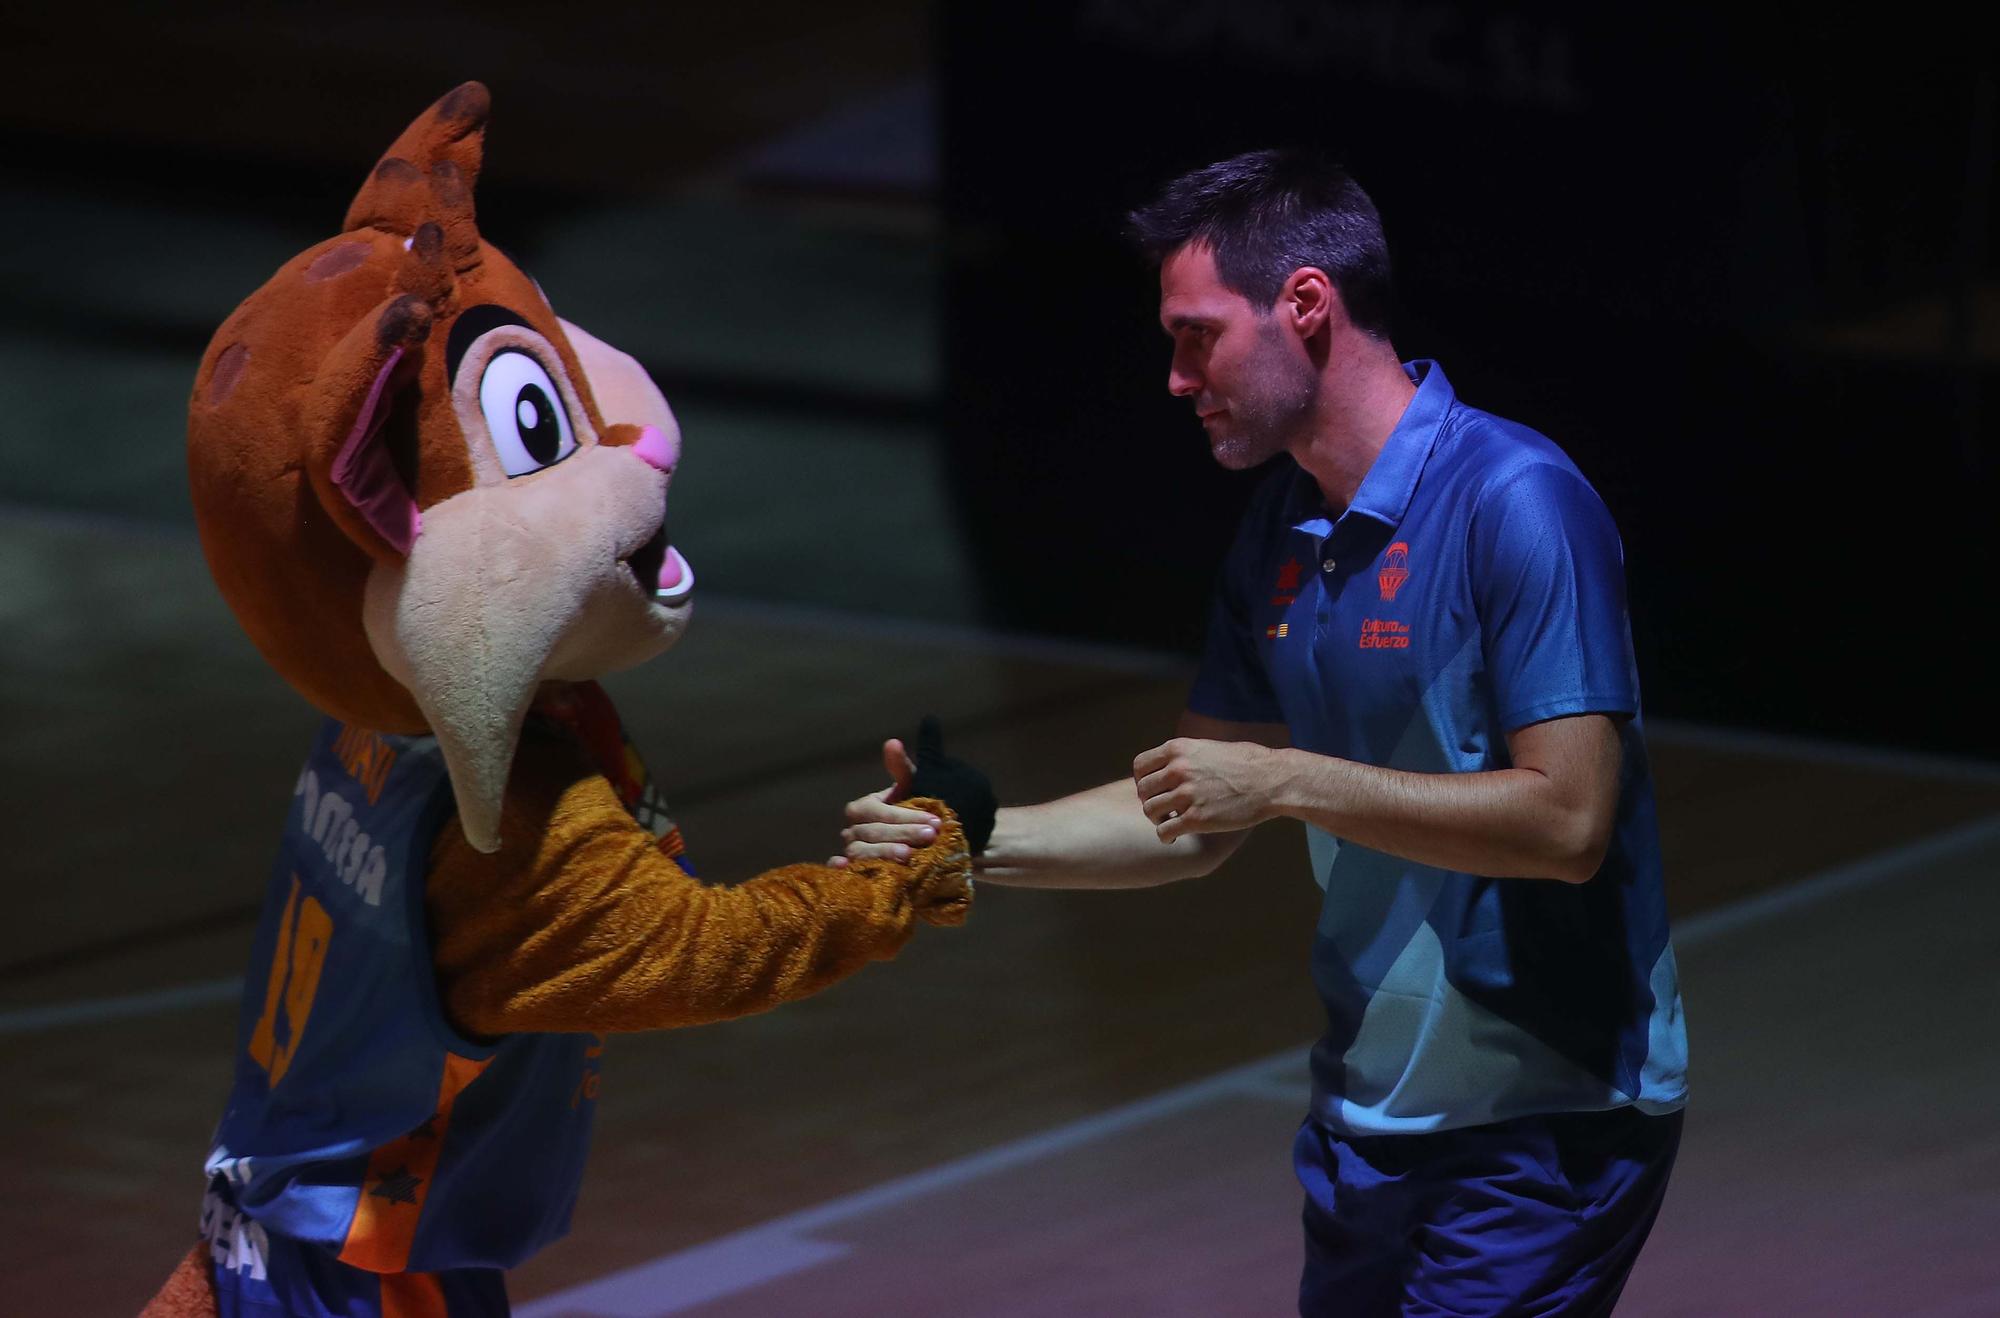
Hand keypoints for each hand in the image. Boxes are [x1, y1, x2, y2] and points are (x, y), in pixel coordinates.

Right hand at [830, 738, 939, 865]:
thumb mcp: (914, 790)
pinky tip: (852, 871)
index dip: (903, 816)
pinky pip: (845, 874)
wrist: (925, 849)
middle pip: (871, 833)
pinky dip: (845, 871)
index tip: (934, 821)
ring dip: (883, 854)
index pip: (877, 811)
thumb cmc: (916, 814)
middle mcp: (854, 830)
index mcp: (864, 808)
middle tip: (930, 837)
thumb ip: (902, 768)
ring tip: (910, 857)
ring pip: (859, 853)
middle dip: (901, 833)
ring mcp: (853, 853)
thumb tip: (892, 742)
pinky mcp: (856, 875)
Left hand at [1133, 738, 1283, 841]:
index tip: (1154, 790)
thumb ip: (1184, 756)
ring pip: (1150, 811)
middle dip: (1150, 801)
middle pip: (1142, 791)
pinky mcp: (1197, 818)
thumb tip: (1166, 766)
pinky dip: (1166, 836)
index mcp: (1178, 749)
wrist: (1272, 780)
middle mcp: (1178, 769)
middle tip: (1164, 809)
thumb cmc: (1246, 763)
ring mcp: (1187, 794)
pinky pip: (1164, 831)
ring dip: (1157, 820)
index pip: (1140, 766)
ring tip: (1170, 822)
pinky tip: (1175, 836)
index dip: (1143, 781)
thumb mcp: (1208, 747)